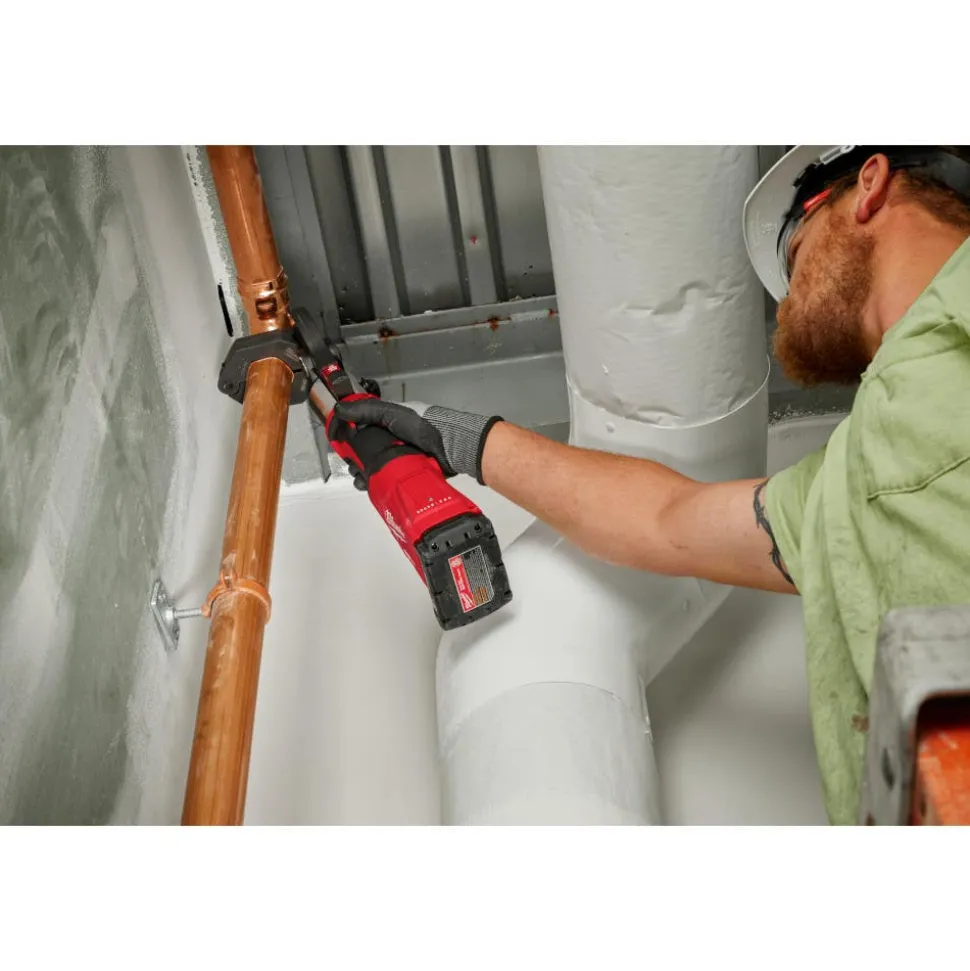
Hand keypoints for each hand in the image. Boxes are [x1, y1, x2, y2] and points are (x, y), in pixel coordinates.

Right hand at [328, 398, 502, 486]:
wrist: (449, 446)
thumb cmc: (422, 425)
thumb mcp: (392, 413)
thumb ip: (366, 411)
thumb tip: (339, 409)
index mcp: (386, 424)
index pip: (359, 430)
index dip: (347, 437)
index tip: (339, 445)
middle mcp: (390, 441)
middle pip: (362, 452)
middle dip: (352, 460)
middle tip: (350, 465)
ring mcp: (397, 458)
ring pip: (371, 468)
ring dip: (361, 473)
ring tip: (359, 478)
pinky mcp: (403, 473)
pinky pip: (384, 479)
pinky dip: (373, 483)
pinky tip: (368, 485)